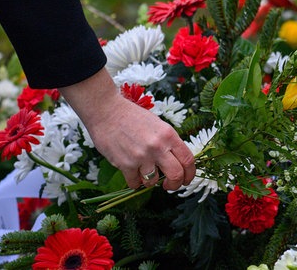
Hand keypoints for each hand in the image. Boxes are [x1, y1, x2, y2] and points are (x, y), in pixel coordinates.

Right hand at [59, 68, 194, 189]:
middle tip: (169, 185)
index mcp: (169, 135)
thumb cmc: (131, 116)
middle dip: (175, 185)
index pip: (188, 159)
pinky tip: (132, 174)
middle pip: (176, 174)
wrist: (106, 111)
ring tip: (144, 173)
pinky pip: (135, 183)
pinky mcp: (125, 164)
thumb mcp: (157, 125)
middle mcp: (158, 146)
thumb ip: (168, 142)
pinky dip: (134, 182)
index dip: (190, 174)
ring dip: (150, 181)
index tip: (186, 179)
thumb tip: (177, 162)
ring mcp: (142, 156)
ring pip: (153, 182)